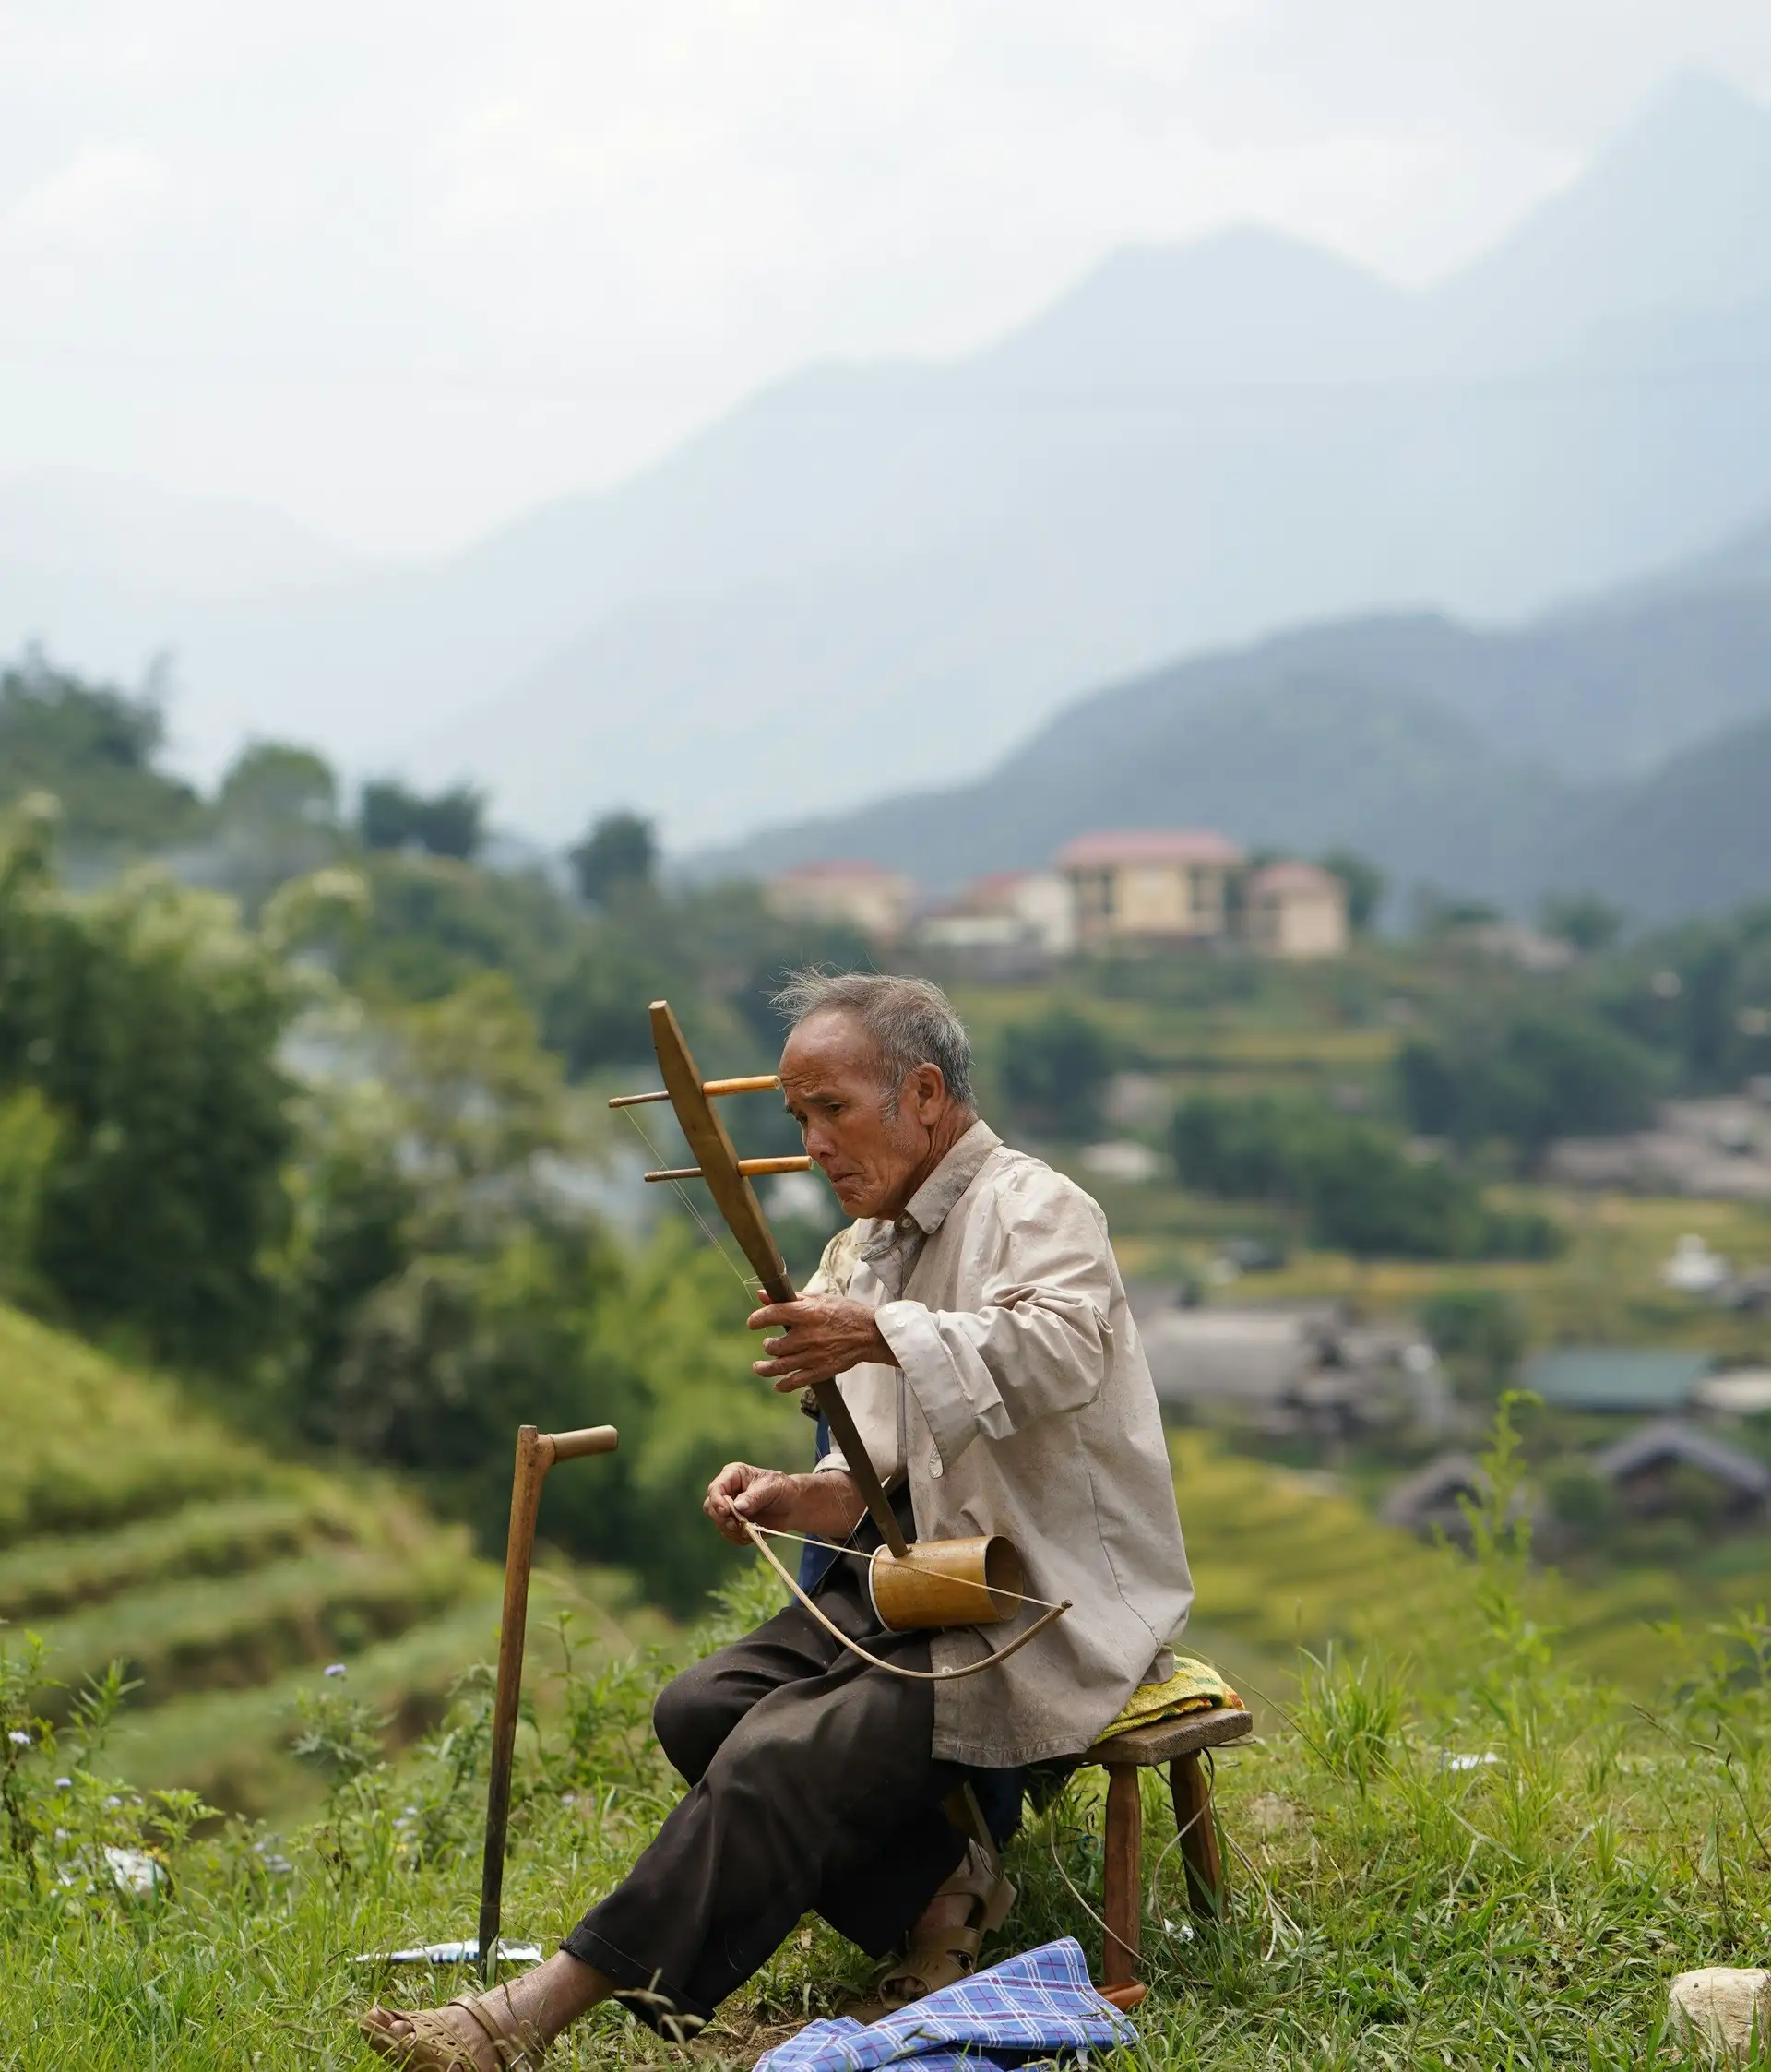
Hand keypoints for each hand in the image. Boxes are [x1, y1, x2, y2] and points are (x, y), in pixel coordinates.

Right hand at [703, 1463, 864, 1545]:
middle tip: (743, 1527)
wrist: (800, 1504)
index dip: (718, 1502)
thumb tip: (740, 1506)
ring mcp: (732, 1508)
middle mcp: (729, 1490)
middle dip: (725, 1520)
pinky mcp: (738, 1524)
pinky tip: (756, 1535)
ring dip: (733, 1532)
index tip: (729, 1513)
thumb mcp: (775, 1488)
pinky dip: (741, 1539)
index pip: (716, 1488)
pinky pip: (729, 1536)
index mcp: (734, 1474)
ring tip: (754, 1531)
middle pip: (711, 1508)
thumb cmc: (789, 1489)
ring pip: (719, 1524)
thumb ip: (757, 1496)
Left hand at [748, 1293, 889, 1392]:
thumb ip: (789, 1298)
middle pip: (775, 1345)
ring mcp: (814, 1355)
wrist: (870, 1333)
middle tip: (768, 1344)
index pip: (773, 1314)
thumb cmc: (843, 1312)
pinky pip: (796, 1381)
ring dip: (765, 1368)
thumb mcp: (818, 1299)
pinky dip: (783, 1385)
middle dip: (767, 1345)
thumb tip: (761, 1294)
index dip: (757, 1319)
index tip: (752, 1323)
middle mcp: (808, 1335)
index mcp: (807, 1313)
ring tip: (759, 1366)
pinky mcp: (821, 1370)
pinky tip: (777, 1384)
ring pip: (780, 1366)